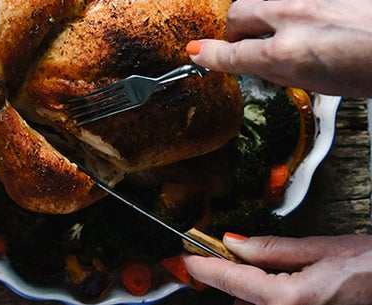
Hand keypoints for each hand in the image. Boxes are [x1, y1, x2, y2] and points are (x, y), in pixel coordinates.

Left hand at [183, 233, 371, 303]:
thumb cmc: (370, 267)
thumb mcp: (319, 248)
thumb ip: (271, 248)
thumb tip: (233, 243)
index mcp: (290, 298)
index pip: (233, 281)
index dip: (206, 268)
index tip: (188, 260)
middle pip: (243, 300)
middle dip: (236, 279)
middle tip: (234, 255)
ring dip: (255, 292)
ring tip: (279, 271)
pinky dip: (273, 299)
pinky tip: (286, 284)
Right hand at [187, 0, 371, 96]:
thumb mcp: (326, 84)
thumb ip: (286, 70)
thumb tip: (262, 62)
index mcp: (287, 56)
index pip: (232, 56)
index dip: (211, 56)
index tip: (198, 53)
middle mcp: (290, 20)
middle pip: (239, 15)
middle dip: (235, 27)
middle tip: (241, 37)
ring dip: (278, 12)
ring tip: (306, 25)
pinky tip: (332, 9)